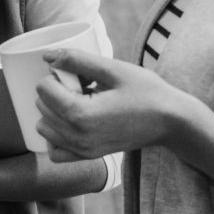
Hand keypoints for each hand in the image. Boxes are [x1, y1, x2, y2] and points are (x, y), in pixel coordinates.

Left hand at [35, 49, 193, 162]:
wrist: (172, 122)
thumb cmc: (147, 92)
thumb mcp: (113, 69)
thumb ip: (77, 60)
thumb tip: (47, 56)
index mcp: (81, 114)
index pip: (43, 88)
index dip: (58, 75)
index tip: (79, 75)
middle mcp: (77, 137)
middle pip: (41, 107)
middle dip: (56, 92)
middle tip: (83, 86)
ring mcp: (82, 151)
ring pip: (43, 128)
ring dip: (53, 112)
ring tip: (80, 102)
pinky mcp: (88, 157)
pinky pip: (55, 151)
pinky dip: (56, 136)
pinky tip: (73, 122)